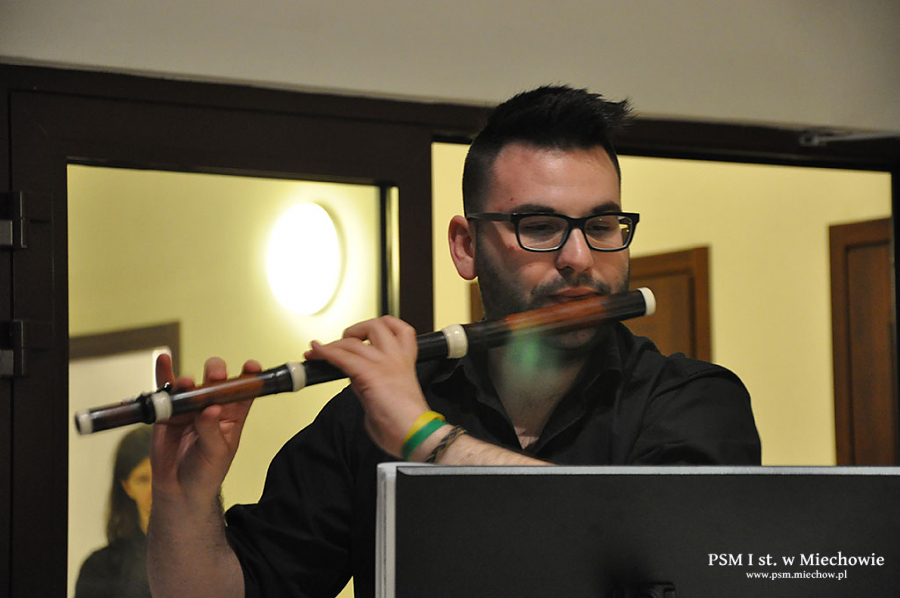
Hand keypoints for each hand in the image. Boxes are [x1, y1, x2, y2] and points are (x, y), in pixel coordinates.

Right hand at [150, 354, 258, 508]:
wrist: (179, 490)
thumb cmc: (206, 472)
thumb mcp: (216, 453)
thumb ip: (211, 430)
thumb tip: (210, 409)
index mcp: (232, 415)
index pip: (244, 391)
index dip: (249, 377)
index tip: (251, 366)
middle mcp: (212, 406)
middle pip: (216, 381)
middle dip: (217, 373)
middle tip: (215, 376)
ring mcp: (190, 408)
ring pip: (191, 385)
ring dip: (189, 380)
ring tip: (188, 383)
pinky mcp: (168, 412)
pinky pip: (165, 391)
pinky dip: (163, 374)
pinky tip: (164, 358)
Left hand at [304, 315, 430, 456]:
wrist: (417, 434)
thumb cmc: (407, 425)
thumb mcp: (389, 397)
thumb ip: (373, 386)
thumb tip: (357, 383)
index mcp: (405, 364)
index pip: (398, 331)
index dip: (381, 327)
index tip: (365, 336)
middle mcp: (396, 358)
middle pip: (377, 325)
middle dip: (356, 329)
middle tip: (344, 342)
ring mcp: (384, 364)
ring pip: (354, 341)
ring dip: (333, 344)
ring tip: (321, 351)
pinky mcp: (370, 374)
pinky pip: (343, 357)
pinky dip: (326, 352)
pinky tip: (317, 353)